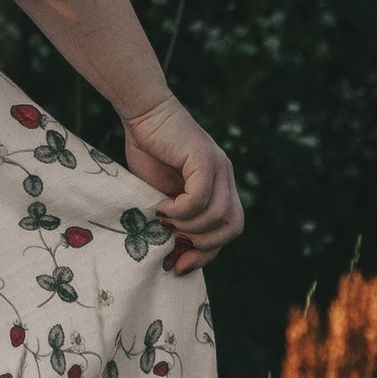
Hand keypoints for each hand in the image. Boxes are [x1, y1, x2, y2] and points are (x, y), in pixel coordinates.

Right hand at [121, 91, 244, 273]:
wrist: (143, 111)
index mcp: (220, 186)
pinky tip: (162, 203)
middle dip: (204, 244)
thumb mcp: (161, 193)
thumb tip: (172, 258)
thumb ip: (173, 217)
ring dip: (187, 225)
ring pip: (218, 215)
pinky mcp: (204, 158)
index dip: (207, 253)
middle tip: (174, 241)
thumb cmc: (148, 150)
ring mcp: (218, 166)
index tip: (180, 266)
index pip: (228, 230)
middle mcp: (225, 176)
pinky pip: (201, 198)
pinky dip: (180, 209)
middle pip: (233, 227)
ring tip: (163, 216)